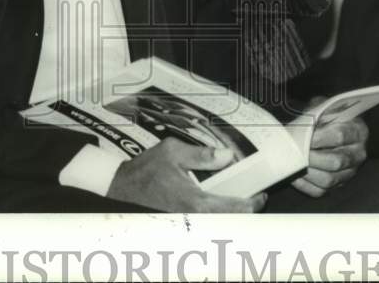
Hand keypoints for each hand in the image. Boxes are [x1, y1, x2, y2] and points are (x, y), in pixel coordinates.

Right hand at [107, 137, 267, 212]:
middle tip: (253, 200)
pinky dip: (213, 217)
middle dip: (243, 213)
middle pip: (228, 222)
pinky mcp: (177, 226)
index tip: (260, 196)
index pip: (233, 209)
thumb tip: (227, 155)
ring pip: (215, 225)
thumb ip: (201, 154)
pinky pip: (202, 224)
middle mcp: (192, 219)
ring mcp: (184, 226)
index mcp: (195, 202)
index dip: (251, 204)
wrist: (117, 189)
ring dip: (228, 216)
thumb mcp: (172, 152)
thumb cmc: (143, 171)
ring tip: (237, 202)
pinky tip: (214, 206)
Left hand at [291, 113, 367, 197]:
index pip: (339, 136)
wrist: (334, 125)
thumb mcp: (324, 106)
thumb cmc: (327, 115)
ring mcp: (349, 171)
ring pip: (328, 179)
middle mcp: (358, 154)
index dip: (319, 137)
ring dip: (307, 172)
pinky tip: (293, 175)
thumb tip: (301, 125)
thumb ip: (315, 112)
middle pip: (335, 161)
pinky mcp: (338, 184)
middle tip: (296, 151)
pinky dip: (304, 185)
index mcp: (358, 131)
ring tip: (293, 163)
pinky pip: (320, 191)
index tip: (303, 137)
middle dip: (312, 157)